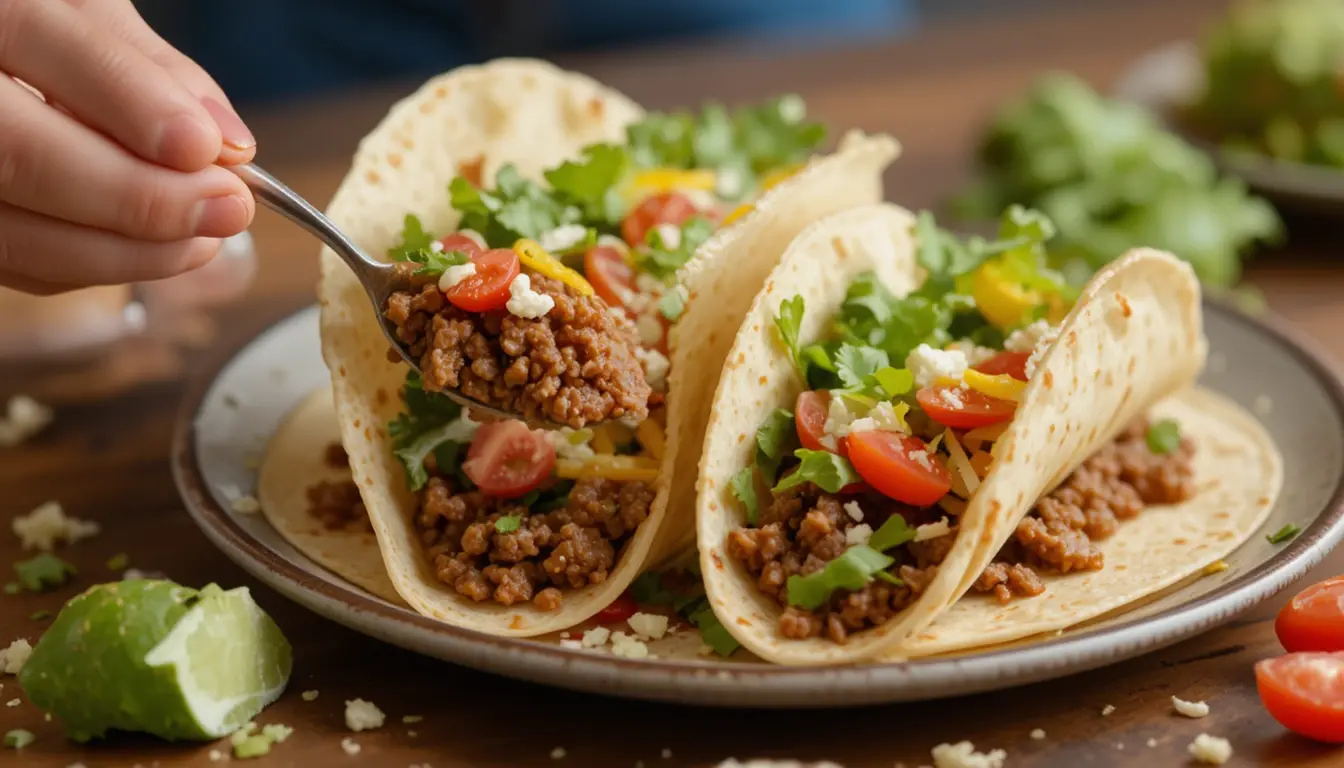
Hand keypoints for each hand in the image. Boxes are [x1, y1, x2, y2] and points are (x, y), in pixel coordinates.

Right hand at [0, 0, 256, 294]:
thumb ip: (156, 69)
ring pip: (18, 231)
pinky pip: (21, 263)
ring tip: (204, 235)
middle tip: (226, 207)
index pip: (36, 40)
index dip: (128, 101)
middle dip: (140, 196)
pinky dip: (97, 263)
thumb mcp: (93, 22)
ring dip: (128, 249)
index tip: (206, 146)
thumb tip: (228, 144)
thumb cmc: (46, 38)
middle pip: (20, 154)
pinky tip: (154, 247)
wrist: (4, 69)